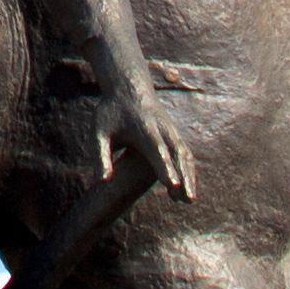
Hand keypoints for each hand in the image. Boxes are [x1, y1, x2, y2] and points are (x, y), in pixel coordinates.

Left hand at [101, 83, 194, 204]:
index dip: (165, 168)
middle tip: (189, 200)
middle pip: (178, 155)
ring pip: (185, 155)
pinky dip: (188, 169)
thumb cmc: (111, 112)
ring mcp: (171, 130)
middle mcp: (162, 129)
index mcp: (143, 128)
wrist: (129, 87)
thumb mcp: (99, 132)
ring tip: (190, 201)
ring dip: (190, 177)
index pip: (157, 151)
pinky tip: (186, 188)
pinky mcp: (174, 133)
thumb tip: (102, 182)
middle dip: (185, 177)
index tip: (172, 185)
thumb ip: (101, 156)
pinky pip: (185, 153)